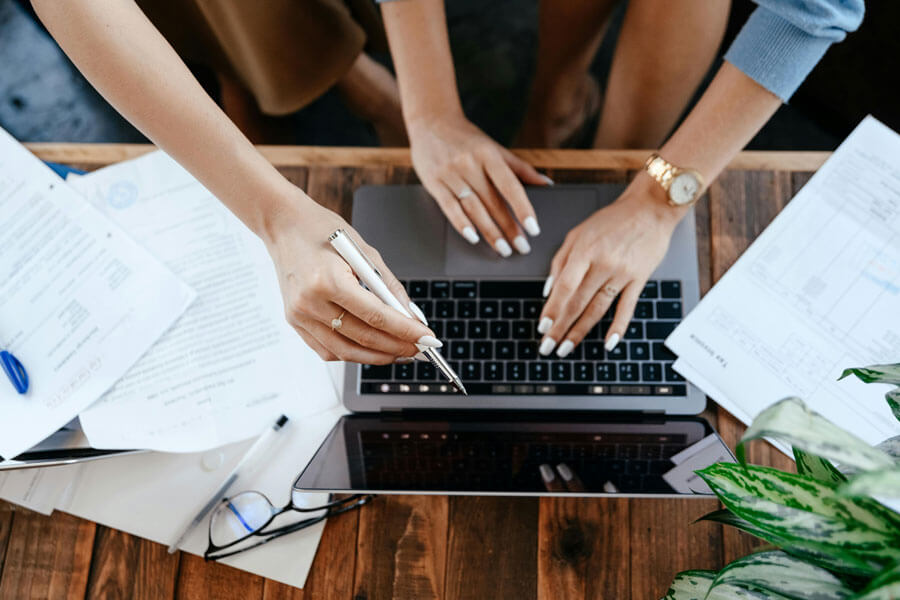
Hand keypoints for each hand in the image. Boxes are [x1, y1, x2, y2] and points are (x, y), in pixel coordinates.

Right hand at [263, 190, 438, 363]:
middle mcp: (310, 303)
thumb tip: (411, 316)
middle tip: (420, 348)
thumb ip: (389, 287)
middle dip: (397, 347)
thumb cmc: (322, 231)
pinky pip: (327, 350)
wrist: (283, 226)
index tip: (427, 338)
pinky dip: (352, 354)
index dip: (405, 331)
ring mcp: (299, 316)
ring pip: (345, 351)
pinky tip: (372, 350)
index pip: (376, 317)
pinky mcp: (294, 322)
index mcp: (328, 281)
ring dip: (377, 356)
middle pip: (362, 337)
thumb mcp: (364, 251)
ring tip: (400, 353)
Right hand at [408, 113, 550, 256]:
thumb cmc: (467, 139)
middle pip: (493, 202)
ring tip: (503, 249)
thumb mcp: (495, 149)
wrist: (431, 122)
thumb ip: (520, 169)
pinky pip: (449, 207)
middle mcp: (470, 164)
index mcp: (489, 155)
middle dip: (509, 228)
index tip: (533, 229)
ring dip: (489, 231)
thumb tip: (547, 184)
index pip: (510, 186)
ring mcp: (451, 174)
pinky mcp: (434, 182)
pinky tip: (473, 238)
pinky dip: (461, 224)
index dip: (523, 209)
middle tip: (521, 247)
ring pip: (474, 208)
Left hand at [536, 175, 684, 356]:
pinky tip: (608, 343)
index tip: (542, 327)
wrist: (650, 209)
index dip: (552, 309)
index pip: (564, 287)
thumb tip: (548, 290)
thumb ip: (560, 260)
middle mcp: (602, 264)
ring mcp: (622, 273)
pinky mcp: (639, 279)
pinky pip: (627, 308)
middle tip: (548, 347)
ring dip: (580, 331)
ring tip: (566, 348)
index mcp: (584, 251)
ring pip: (597, 308)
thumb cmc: (612, 220)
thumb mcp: (578, 233)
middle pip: (577, 302)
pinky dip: (618, 327)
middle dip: (560, 328)